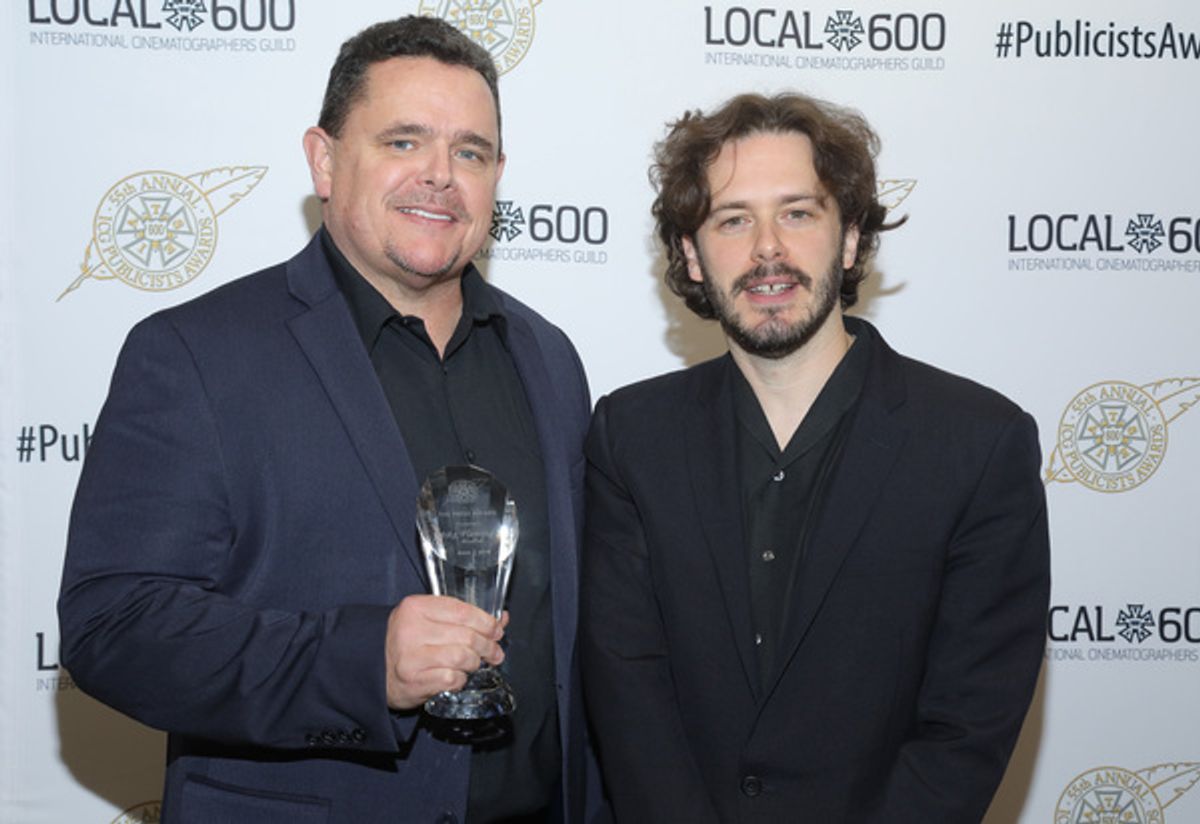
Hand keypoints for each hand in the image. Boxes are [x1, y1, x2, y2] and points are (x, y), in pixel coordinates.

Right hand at [384, 595, 505, 709]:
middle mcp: (412, 629)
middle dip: (487, 646)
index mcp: (416, 607)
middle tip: (494, 652)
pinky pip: (452, 679)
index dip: (486, 622)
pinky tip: (457, 677)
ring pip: (462, 657)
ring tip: (475, 664)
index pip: (463, 611)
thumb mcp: (427, 620)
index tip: (496, 630)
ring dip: (475, 663)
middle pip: (466, 635)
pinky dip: (460, 679)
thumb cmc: (405, 643)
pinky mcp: (414, 680)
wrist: (373, 669)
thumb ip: (461, 617)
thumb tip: (500, 620)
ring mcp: (412, 656)